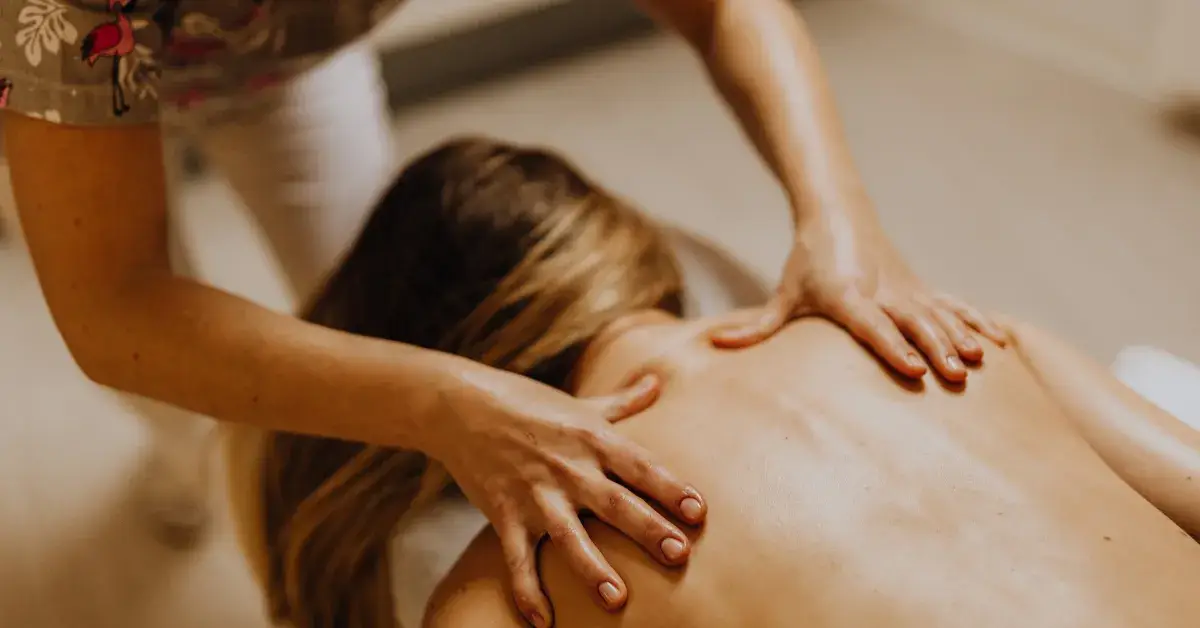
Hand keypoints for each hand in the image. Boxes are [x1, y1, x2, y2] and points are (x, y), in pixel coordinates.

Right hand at [430, 369, 705, 627]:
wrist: (460, 406)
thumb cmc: (527, 402)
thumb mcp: (579, 401)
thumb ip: (622, 401)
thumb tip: (657, 382)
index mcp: (592, 438)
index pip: (639, 465)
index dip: (670, 487)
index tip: (698, 510)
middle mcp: (567, 467)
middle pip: (614, 502)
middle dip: (647, 528)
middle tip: (678, 554)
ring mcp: (534, 493)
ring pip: (569, 535)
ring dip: (593, 568)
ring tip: (617, 599)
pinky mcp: (504, 513)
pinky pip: (518, 559)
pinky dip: (527, 591)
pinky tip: (543, 622)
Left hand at [710, 220, 1005, 381]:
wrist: (837, 215)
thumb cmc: (806, 263)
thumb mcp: (784, 294)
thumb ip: (756, 326)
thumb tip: (714, 343)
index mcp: (847, 296)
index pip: (872, 325)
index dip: (893, 346)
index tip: (914, 368)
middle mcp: (882, 291)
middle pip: (913, 322)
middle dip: (936, 348)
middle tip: (954, 375)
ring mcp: (906, 289)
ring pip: (939, 314)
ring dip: (960, 337)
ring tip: (979, 363)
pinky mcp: (921, 287)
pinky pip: (954, 305)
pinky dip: (977, 321)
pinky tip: (1000, 342)